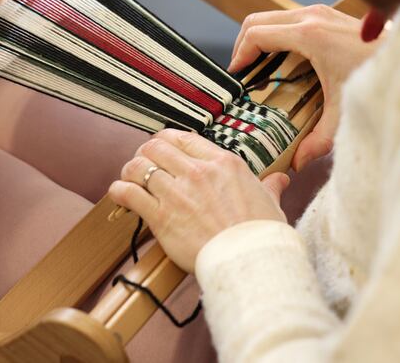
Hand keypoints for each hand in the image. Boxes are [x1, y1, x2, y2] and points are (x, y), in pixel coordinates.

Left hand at [109, 129, 289, 272]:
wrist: (249, 261)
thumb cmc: (261, 234)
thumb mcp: (270, 203)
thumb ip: (270, 186)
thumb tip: (280, 179)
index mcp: (223, 162)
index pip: (183, 138)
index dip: (167, 141)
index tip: (162, 149)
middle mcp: (197, 171)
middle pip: (156, 146)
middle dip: (145, 152)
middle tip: (142, 163)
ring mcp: (178, 192)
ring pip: (139, 166)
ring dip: (130, 170)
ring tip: (128, 177)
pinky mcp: (162, 216)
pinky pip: (130, 193)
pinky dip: (119, 191)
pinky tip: (118, 193)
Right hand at [228, 4, 381, 169]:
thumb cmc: (381, 77)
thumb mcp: (346, 112)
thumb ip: (319, 139)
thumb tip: (298, 162)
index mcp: (309, 35)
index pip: (256, 35)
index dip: (239, 55)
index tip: (235, 77)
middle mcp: (312, 16)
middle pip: (257, 20)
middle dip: (243, 46)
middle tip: (242, 74)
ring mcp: (321, 12)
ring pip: (273, 18)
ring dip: (262, 40)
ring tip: (260, 70)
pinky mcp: (329, 15)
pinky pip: (291, 20)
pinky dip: (279, 37)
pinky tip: (286, 64)